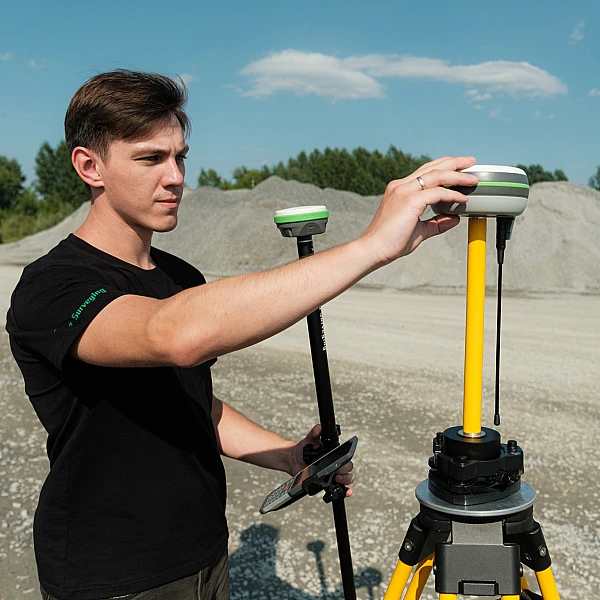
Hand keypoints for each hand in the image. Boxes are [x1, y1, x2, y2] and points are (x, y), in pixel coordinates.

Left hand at [289, 424, 354, 496]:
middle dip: (344, 471)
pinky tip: (346, 492)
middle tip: (336, 471)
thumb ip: (314, 434)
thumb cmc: (303, 449)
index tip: (341, 462)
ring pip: (346, 479)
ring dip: (345, 480)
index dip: (347, 460)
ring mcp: (332, 474)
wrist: (293, 459)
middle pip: (348, 469)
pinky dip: (344, 491)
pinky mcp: (326, 483)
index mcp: (333, 454)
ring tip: (337, 479)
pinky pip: (338, 489)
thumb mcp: (308, 440)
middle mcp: (335, 464)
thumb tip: (318, 427)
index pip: (346, 457)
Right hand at [358, 156, 477, 266]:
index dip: (443, 167)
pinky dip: (452, 194)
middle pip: (432, 167)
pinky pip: (437, 193)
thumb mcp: (418, 230)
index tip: (459, 168)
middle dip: (454, 163)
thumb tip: (454, 219)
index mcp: (399, 189)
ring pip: (437, 175)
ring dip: (457, 176)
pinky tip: (462, 199)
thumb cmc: (390, 242)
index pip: (424, 172)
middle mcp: (401, 186)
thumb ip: (436, 223)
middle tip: (470, 161)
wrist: (373, 249)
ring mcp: (404, 191)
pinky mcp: (410, 201)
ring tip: (472, 179)